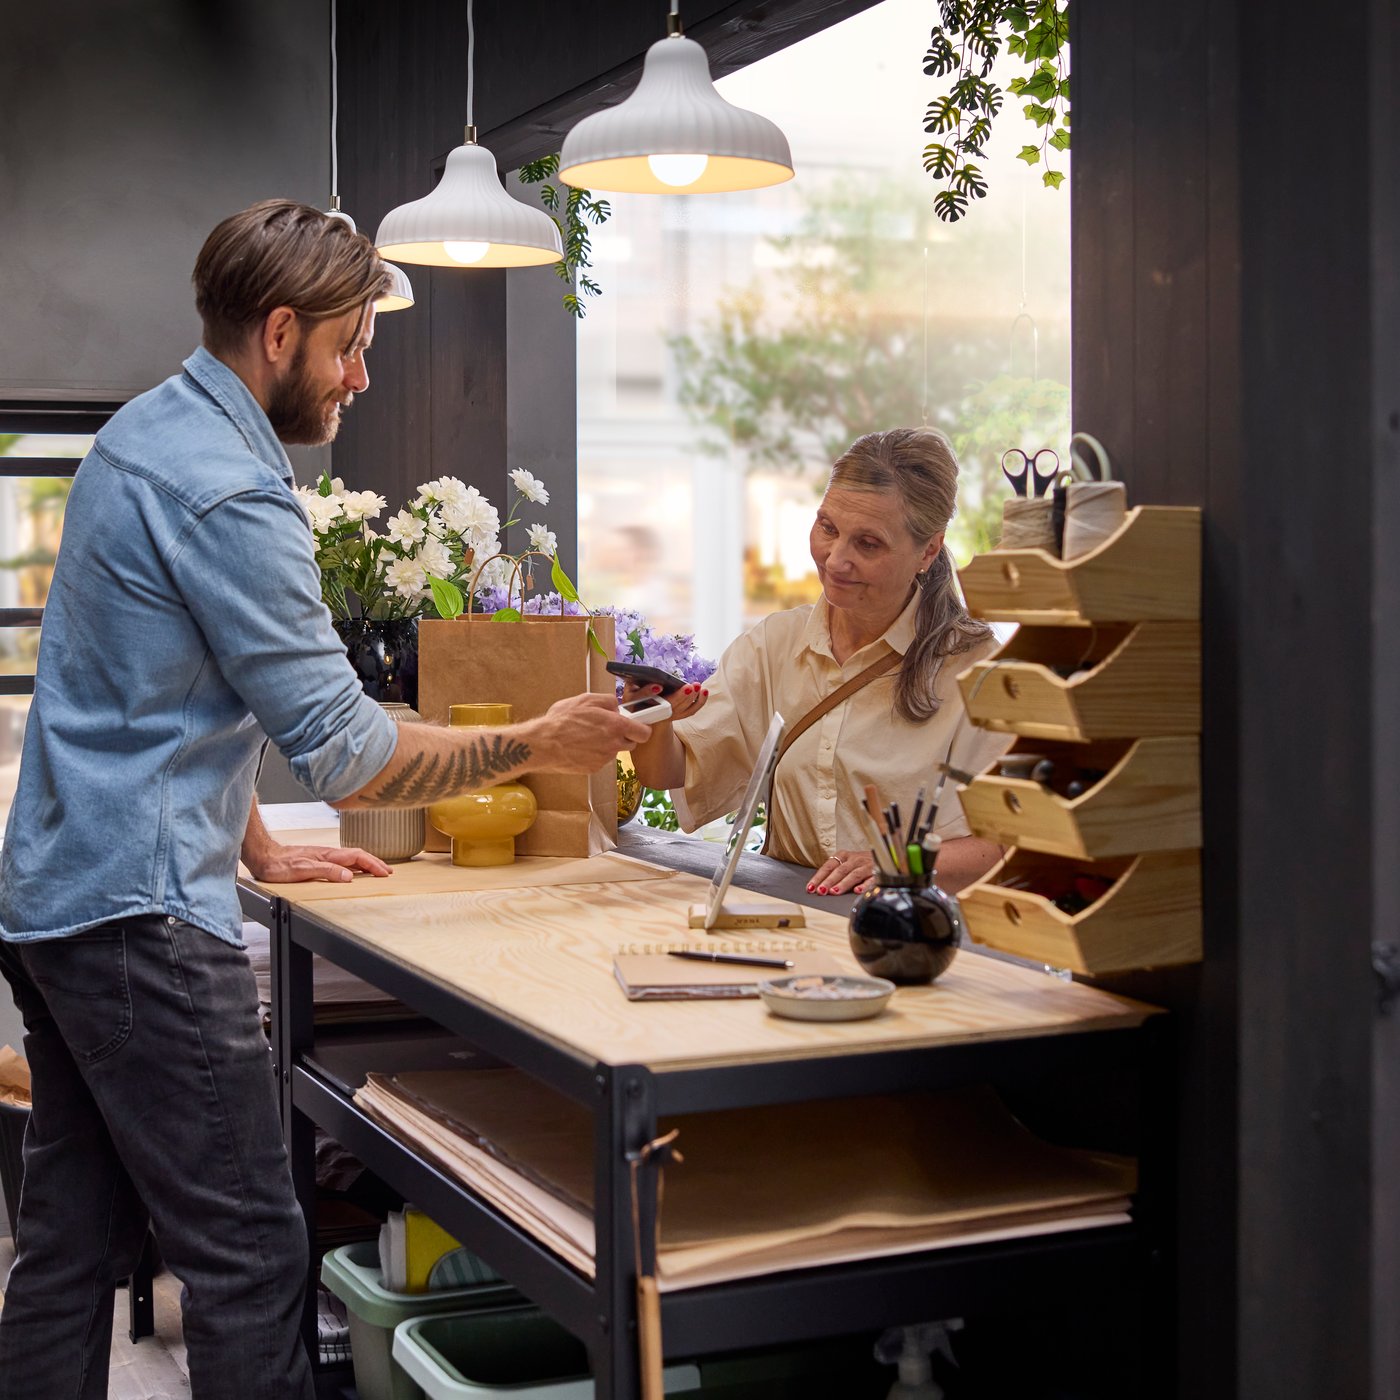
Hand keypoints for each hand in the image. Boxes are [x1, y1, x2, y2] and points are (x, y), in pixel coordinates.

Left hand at [244, 841, 391, 883]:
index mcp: (328, 855)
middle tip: (388, 872)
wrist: (264, 857)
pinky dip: (354, 866)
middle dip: (375, 863)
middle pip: (358, 856)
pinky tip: (354, 871)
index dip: (373, 864)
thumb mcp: (303, 870)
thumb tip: (349, 875)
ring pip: (351, 858)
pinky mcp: (317, 860)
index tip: (385, 873)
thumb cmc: (279, 865)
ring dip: (366, 864)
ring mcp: (323, 856)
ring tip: (377, 870)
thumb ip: (327, 871)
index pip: (357, 857)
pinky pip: (342, 862)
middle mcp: (328, 854)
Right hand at [528, 692, 651, 772]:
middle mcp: (614, 744)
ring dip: (607, 744)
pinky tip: (580, 746)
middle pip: (631, 743)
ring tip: (587, 735)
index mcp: (616, 726)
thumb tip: (617, 706)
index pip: (644, 732)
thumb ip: (608, 701)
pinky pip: (600, 759)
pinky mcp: (594, 768)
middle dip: (623, 736)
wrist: (543, 744)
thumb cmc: (562, 720)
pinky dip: (594, 754)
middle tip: (607, 728)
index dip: (641, 728)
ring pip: (614, 751)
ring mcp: (604, 759)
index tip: (635, 725)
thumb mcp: (586, 699)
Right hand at [619, 679, 708, 721]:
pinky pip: (689, 712)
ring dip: (691, 699)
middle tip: (689, 686)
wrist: (644, 710)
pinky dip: (699, 702)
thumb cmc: (637, 692)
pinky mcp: (676, 716)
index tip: (658, 686)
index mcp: (634, 701)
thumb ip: (634, 678)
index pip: (639, 697)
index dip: (648, 692)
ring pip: (679, 711)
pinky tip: (704, 691)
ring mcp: (664, 716)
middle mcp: (650, 712)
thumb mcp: (631, 685)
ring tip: (698, 686)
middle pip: (665, 706)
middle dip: (678, 697)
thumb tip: (645, 671)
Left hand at [807, 849, 875, 895]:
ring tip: (834, 892)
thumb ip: (834, 873)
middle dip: (829, 881)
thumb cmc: (861, 862)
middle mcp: (854, 859)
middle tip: (821, 891)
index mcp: (843, 856)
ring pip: (853, 875)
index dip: (819, 877)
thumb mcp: (846, 863)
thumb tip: (819, 887)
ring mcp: (866, 866)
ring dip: (843, 884)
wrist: (885, 854)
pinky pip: (871, 879)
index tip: (811, 888)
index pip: (828, 866)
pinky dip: (864, 885)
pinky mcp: (877, 873)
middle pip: (840, 871)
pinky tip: (857, 891)